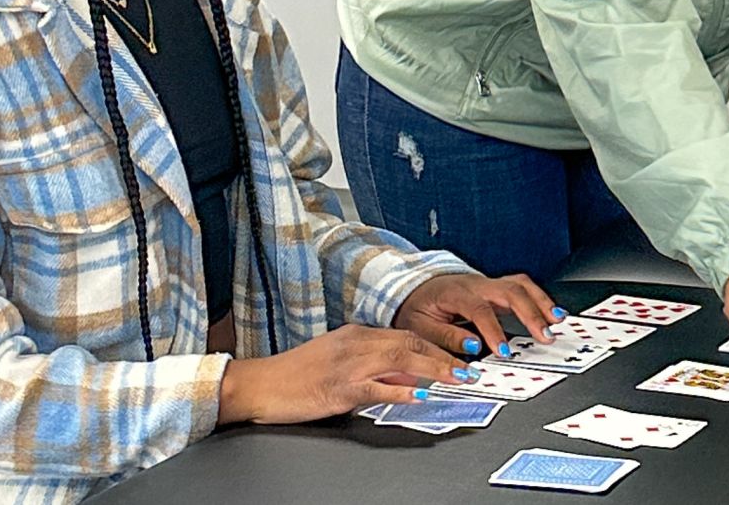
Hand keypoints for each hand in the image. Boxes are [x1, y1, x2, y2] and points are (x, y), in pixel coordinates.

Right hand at [217, 324, 469, 425]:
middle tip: (469, 369)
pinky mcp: (339, 387)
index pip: (406, 335)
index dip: (436, 346)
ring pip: (401, 360)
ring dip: (434, 369)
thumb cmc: (295, 375)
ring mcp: (348, 364)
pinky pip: (377, 387)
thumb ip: (373, 367)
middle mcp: (356, 343)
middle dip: (444, 356)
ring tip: (458, 379)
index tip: (458, 356)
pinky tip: (419, 395)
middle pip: (411, 343)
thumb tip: (406, 378)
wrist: (259, 384)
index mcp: (356, 334)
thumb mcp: (338, 361)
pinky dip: (401, 391)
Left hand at [393, 271, 563, 358]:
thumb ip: (445, 337)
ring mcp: (488, 283)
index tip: (504, 351)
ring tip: (557, 321)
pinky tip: (551, 312)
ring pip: (520, 285)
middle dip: (531, 313)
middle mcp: (476, 284)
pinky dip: (539, 298)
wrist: (415, 288)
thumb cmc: (418, 308)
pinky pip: (522, 286)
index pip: (480, 310)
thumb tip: (472, 346)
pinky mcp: (496, 287)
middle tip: (544, 335)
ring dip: (541, 302)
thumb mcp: (420, 326)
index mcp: (455, 293)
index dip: (494, 331)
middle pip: (510, 291)